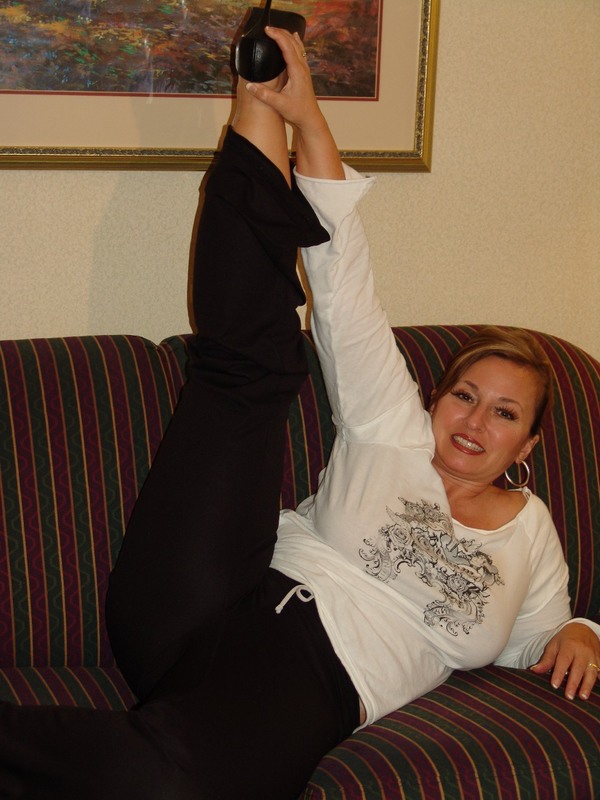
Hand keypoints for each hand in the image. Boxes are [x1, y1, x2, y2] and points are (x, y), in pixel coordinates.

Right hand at [245, 27, 343, 178]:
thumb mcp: (279, 105)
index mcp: (297, 72)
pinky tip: (294, 37)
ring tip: (277, 30)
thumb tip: (249, 85)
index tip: (267, 30)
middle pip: (293, 43)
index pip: (287, 47)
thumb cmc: (297, 112)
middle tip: (268, 28)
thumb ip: (264, 95)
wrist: (310, 119)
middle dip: (281, 33)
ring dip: (288, 36)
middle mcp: (302, 67)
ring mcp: (305, 69)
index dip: (277, 36)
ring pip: (298, 46)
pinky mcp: (304, 73)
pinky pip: (300, 52)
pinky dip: (294, 42)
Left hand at [530, 622, 599, 699]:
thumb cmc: (565, 640)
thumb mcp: (554, 645)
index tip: (554, 685)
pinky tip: (595, 691)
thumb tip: (534, 670)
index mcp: (569, 646)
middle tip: (568, 696)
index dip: (558, 673)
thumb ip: (546, 659)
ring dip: (587, 685)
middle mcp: (582, 651)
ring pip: (591, 672)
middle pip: (578, 668)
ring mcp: (593, 656)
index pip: (563, 660)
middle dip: (573, 683)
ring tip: (582, 697)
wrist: (583, 629)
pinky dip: (598, 680)